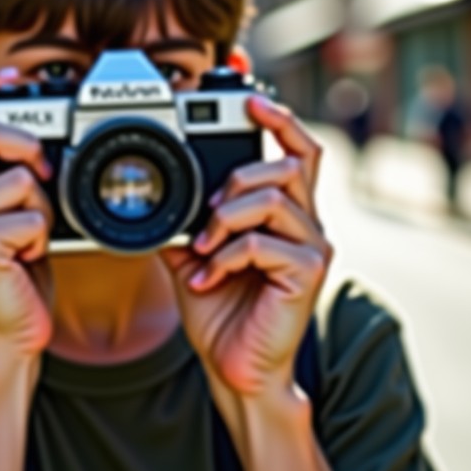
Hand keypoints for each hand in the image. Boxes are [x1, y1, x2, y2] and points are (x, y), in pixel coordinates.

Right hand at [0, 68, 54, 378]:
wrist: (4, 337)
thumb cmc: (11, 275)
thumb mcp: (5, 217)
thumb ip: (5, 176)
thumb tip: (32, 135)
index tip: (9, 74)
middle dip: (28, 146)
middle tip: (45, 174)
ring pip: (19, 177)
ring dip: (42, 205)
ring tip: (32, 235)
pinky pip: (31, 214)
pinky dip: (44, 234)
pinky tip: (28, 257)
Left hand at [164, 95, 331, 403]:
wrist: (235, 369)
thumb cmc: (220, 313)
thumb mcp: (194, 256)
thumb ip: (186, 222)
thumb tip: (158, 196)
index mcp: (284, 214)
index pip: (299, 151)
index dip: (281, 121)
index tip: (252, 101)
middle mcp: (307, 225)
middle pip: (292, 164)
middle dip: (239, 175)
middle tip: (207, 209)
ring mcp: (312, 247)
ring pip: (273, 198)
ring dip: (224, 219)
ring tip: (201, 249)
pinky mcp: (308, 273)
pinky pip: (262, 242)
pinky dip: (223, 257)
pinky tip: (205, 278)